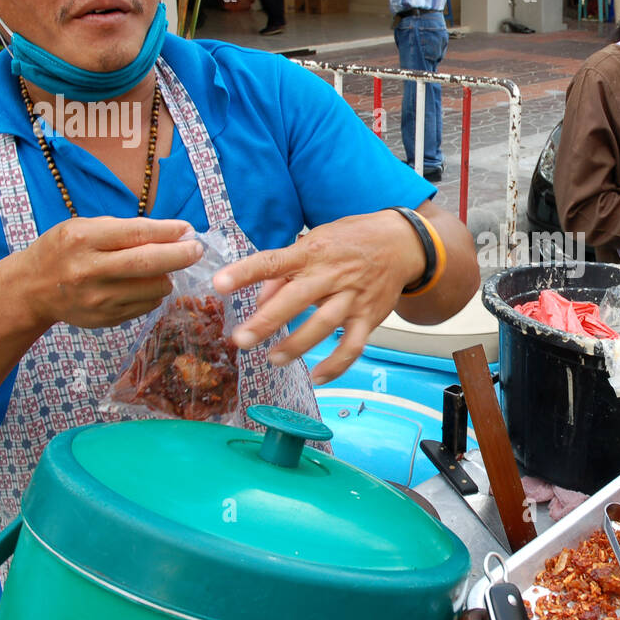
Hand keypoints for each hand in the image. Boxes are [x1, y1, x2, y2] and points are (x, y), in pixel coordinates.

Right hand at [18, 218, 202, 329]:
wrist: (32, 289)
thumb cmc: (65, 250)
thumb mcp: (83, 228)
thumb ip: (125, 229)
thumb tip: (175, 232)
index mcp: (83, 240)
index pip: (137, 234)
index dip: (169, 232)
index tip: (188, 229)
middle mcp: (88, 271)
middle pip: (148, 264)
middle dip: (180, 256)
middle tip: (197, 250)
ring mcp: (97, 299)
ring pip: (153, 288)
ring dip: (167, 277)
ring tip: (162, 268)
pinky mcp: (105, 319)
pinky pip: (146, 306)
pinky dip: (154, 294)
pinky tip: (143, 285)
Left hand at [213, 210, 426, 384]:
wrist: (400, 243)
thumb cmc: (349, 242)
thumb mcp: (314, 242)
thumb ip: (284, 271)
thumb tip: (258, 300)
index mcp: (311, 252)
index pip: (273, 261)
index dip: (245, 272)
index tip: (219, 284)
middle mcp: (332, 274)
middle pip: (297, 298)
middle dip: (267, 320)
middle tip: (241, 340)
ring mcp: (353, 297)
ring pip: (324, 324)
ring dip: (298, 344)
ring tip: (273, 359)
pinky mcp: (370, 316)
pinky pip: (353, 345)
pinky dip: (336, 364)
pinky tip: (317, 377)